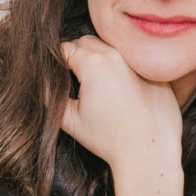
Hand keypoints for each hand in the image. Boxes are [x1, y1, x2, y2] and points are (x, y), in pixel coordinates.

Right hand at [61, 36, 182, 173]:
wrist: (149, 154)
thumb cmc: (108, 139)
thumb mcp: (70, 119)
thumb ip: (50, 96)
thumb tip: (41, 82)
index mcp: (93, 64)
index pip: (65, 48)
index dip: (58, 63)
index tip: (60, 78)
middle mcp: (117, 55)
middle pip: (87, 42)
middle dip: (78, 55)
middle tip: (77, 81)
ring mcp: (138, 61)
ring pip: (110, 49)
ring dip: (100, 59)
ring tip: (99, 86)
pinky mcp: (154, 71)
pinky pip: (132, 61)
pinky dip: (123, 69)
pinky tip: (122, 91)